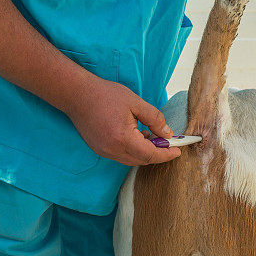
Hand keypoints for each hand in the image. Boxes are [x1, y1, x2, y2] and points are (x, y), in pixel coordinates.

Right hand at [66, 74, 180, 165]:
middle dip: (158, 153)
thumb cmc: (105, 94)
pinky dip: (133, 151)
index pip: (150, 155)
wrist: (76, 94)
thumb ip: (154, 119)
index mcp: (123, 138)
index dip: (166, 154)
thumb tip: (168, 134)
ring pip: (132, 160)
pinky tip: (137, 136)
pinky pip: (121, 156)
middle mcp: (112, 150)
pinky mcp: (99, 150)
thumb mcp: (135, 102)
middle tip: (168, 141)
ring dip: (145, 152)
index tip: (178, 150)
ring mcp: (104, 152)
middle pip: (142, 161)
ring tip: (152, 136)